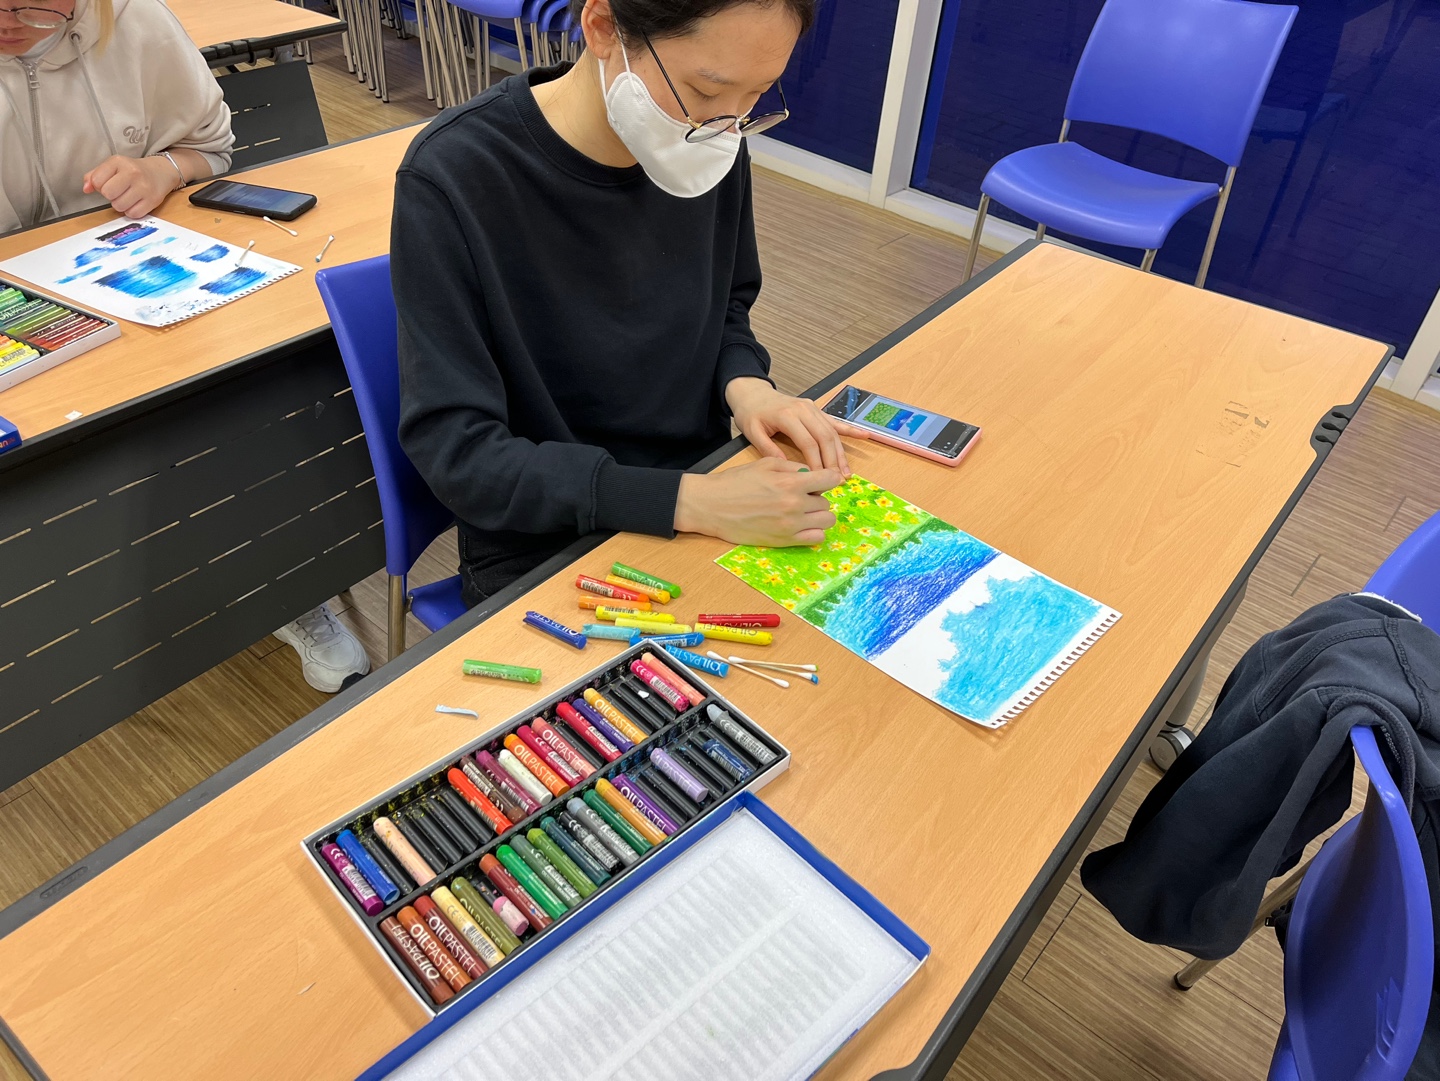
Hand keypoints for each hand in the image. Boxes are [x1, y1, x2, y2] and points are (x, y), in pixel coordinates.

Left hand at [82, 156, 178, 218]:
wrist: (160, 172)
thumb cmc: (132, 171)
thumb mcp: (113, 166)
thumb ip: (95, 175)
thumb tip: (86, 189)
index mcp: (119, 162)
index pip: (97, 181)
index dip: (99, 185)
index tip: (108, 183)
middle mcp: (133, 173)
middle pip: (108, 194)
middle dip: (110, 195)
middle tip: (118, 191)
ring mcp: (144, 187)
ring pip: (119, 206)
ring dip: (120, 204)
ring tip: (127, 197)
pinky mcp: (152, 201)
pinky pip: (133, 214)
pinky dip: (131, 211)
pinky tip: (135, 203)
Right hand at [674, 458, 843, 546]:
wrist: (712, 506)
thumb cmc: (735, 482)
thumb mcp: (765, 464)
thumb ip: (792, 467)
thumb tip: (811, 474)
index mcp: (791, 482)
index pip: (831, 479)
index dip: (829, 478)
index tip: (822, 480)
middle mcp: (795, 505)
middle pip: (826, 502)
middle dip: (817, 498)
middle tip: (801, 497)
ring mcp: (791, 525)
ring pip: (826, 521)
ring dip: (818, 515)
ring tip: (802, 512)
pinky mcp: (784, 541)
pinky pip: (816, 538)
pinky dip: (813, 532)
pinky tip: (800, 525)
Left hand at [725, 377, 866, 474]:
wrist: (753, 393)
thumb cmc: (751, 413)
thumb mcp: (752, 432)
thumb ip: (768, 450)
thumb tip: (789, 470)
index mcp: (787, 415)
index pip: (808, 442)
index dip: (816, 462)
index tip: (820, 479)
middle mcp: (803, 410)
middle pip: (824, 437)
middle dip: (833, 460)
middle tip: (837, 480)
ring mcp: (812, 408)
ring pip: (832, 431)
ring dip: (841, 452)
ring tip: (846, 472)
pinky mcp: (816, 409)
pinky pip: (835, 421)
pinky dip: (850, 429)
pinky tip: (865, 436)